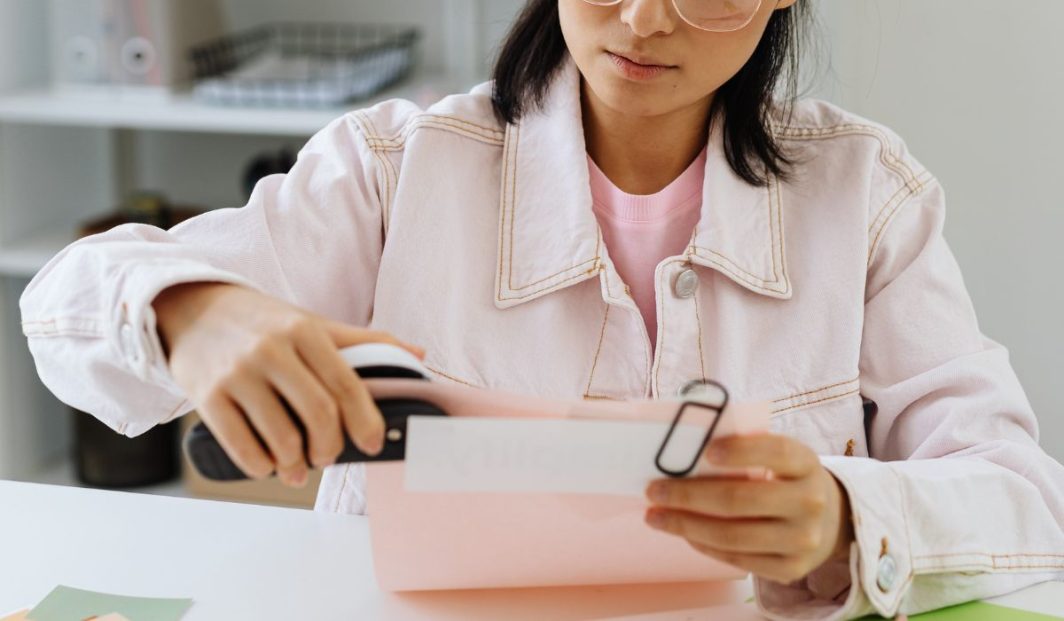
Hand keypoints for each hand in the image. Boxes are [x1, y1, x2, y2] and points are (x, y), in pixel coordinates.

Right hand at [153, 282, 424, 486]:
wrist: (191, 308)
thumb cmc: (262, 323)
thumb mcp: (311, 323)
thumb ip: (364, 342)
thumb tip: (419, 354)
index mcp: (304, 331)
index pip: (346, 384)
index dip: (366, 421)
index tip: (373, 444)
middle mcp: (271, 350)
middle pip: (318, 415)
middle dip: (331, 447)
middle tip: (329, 456)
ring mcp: (237, 374)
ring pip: (281, 438)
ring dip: (296, 464)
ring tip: (299, 466)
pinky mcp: (207, 396)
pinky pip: (243, 448)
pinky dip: (263, 466)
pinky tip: (270, 465)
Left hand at [644, 433, 853, 584]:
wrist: (829, 521)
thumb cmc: (786, 479)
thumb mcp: (779, 458)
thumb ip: (745, 450)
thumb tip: (683, 451)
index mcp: (806, 463)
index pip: (777, 452)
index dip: (741, 451)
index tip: (705, 451)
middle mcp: (810, 502)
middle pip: (741, 499)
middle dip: (689, 495)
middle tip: (654, 490)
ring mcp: (803, 540)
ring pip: (733, 536)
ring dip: (685, 526)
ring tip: (655, 516)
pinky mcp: (790, 568)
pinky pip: (736, 559)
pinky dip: (703, 545)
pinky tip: (684, 533)